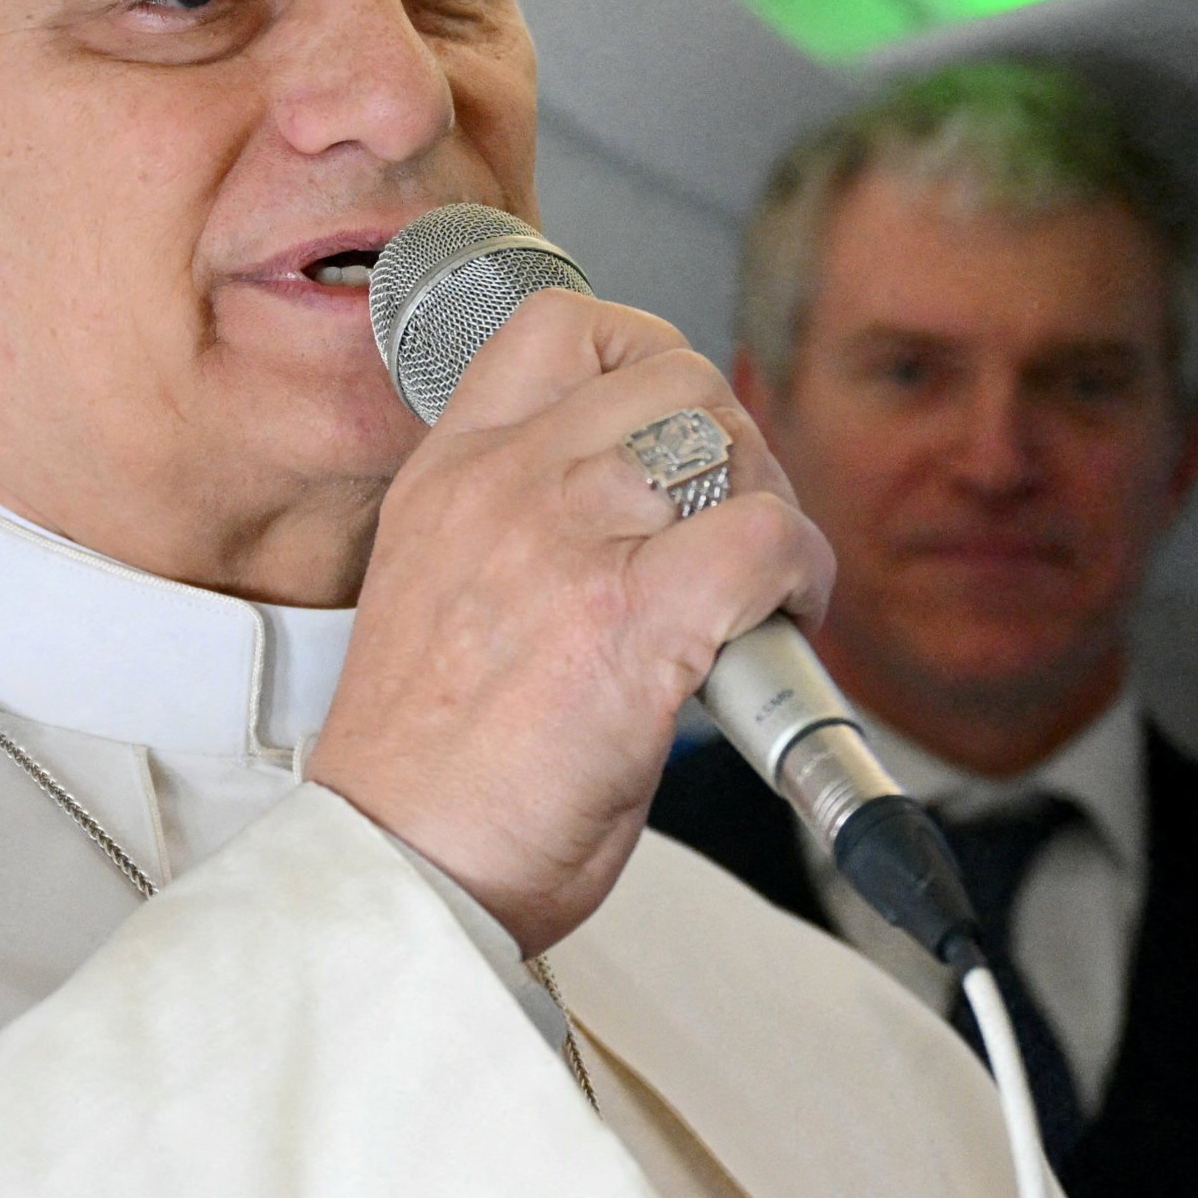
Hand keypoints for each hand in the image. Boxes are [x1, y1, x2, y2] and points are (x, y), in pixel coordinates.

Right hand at [308, 290, 833, 958]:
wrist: (398, 870)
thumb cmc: (425, 775)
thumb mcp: (440, 593)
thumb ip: (524, 529)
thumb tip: (645, 517)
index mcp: (449, 476)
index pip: (557, 327)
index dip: (643, 357)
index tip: (671, 428)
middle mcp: (505, 486)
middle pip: (673, 372)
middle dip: (728, 440)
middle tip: (731, 525)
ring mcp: (567, 542)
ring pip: (726, 436)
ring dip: (767, 502)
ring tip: (757, 582)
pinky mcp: (634, 620)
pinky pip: (767, 536)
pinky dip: (799, 575)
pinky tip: (778, 625)